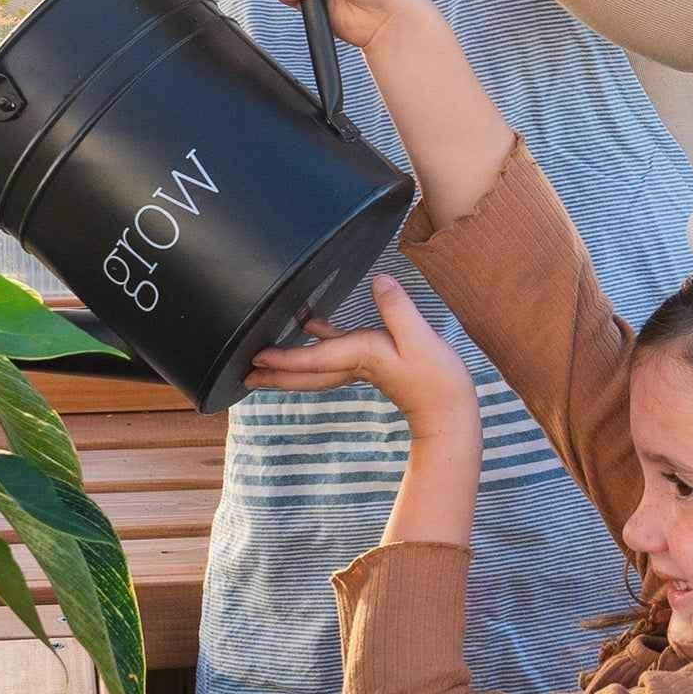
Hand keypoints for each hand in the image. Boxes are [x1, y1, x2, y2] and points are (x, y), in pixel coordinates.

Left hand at [248, 275, 477, 444]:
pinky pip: (334, 353)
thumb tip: (379, 281)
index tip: (256, 357)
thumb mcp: (421, 339)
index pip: (313, 358)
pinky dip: (317, 343)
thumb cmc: (438, 380)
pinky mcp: (372, 363)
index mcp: (361, 356)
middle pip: (304, 371)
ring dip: (288, 363)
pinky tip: (310, 325)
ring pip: (314, 365)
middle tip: (242, 376)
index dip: (284, 357)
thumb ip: (398, 309)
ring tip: (262, 358)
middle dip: (273, 374)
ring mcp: (361, 365)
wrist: (451, 412)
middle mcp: (354, 363)